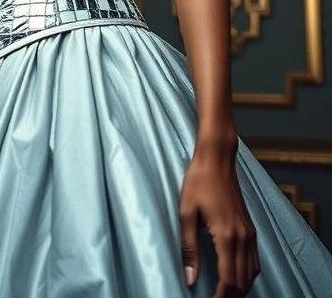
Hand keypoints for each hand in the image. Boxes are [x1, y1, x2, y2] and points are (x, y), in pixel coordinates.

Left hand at [179, 143, 260, 296]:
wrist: (217, 157)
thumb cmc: (198, 181)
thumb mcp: (186, 213)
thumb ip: (188, 248)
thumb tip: (189, 278)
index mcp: (225, 235)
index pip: (229, 280)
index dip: (221, 297)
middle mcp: (242, 236)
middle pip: (243, 281)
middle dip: (231, 296)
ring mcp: (249, 231)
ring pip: (252, 272)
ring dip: (241, 287)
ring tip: (225, 294)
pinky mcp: (250, 226)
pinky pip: (255, 259)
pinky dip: (248, 274)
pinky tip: (237, 276)